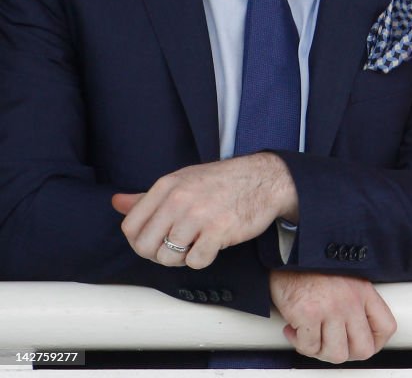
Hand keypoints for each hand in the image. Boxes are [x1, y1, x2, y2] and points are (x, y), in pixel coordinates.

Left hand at [111, 152, 297, 268]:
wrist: (266, 179)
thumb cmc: (222, 182)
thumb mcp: (182, 181)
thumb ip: (148, 197)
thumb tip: (116, 203)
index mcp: (166, 186)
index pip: (130, 227)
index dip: (140, 241)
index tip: (157, 241)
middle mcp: (178, 200)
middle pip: (145, 247)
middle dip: (158, 254)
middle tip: (177, 248)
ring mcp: (198, 215)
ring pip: (168, 258)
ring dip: (181, 259)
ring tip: (196, 245)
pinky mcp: (219, 231)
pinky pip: (196, 261)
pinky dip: (203, 260)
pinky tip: (212, 245)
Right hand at [270, 270, 396, 363]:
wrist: (287, 253)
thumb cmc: (312, 267)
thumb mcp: (346, 280)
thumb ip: (356, 303)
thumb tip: (357, 334)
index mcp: (364, 291)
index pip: (386, 327)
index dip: (376, 343)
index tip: (360, 344)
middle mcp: (351, 301)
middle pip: (363, 349)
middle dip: (346, 353)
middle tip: (332, 345)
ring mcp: (331, 309)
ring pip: (336, 354)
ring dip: (321, 351)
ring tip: (313, 336)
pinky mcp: (308, 314)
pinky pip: (309, 348)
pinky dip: (300, 343)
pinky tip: (295, 329)